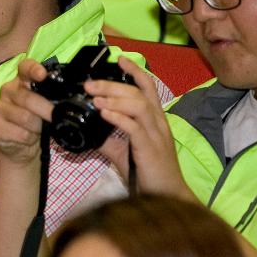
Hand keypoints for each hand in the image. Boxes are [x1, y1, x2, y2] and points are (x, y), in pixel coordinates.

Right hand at [0, 59, 55, 165]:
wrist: (20, 146)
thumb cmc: (36, 121)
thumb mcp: (47, 107)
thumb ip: (56, 97)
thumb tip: (75, 94)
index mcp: (22, 80)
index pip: (25, 68)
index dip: (33, 69)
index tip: (42, 75)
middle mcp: (8, 90)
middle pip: (27, 98)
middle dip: (46, 109)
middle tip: (56, 117)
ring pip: (25, 117)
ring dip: (37, 127)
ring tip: (39, 130)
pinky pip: (19, 133)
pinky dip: (29, 138)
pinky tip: (28, 138)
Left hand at [83, 56, 188, 195]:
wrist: (166, 197)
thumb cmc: (148, 174)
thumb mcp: (125, 152)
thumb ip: (110, 138)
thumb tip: (89, 127)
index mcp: (154, 121)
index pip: (147, 88)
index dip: (135, 71)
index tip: (119, 59)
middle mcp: (158, 124)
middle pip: (139, 93)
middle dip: (114, 84)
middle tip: (90, 83)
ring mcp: (156, 135)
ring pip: (138, 106)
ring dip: (115, 98)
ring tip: (94, 97)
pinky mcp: (150, 149)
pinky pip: (135, 128)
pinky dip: (118, 118)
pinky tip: (104, 114)